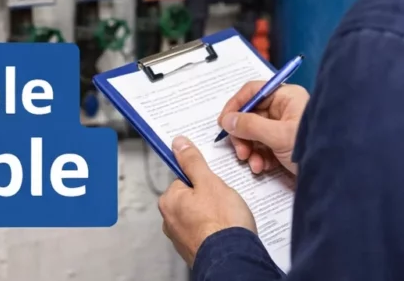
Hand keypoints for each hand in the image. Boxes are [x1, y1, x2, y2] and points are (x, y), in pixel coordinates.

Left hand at [158, 136, 256, 266]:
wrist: (234, 259)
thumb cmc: (223, 223)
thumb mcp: (209, 182)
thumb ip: (193, 161)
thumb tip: (179, 144)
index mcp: (169, 201)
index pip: (184, 179)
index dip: (203, 179)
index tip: (214, 182)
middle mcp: (170, 221)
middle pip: (191, 197)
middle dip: (208, 197)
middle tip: (224, 200)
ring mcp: (181, 238)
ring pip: (199, 215)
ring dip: (213, 214)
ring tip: (228, 216)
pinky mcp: (194, 250)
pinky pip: (205, 232)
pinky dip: (215, 230)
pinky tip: (227, 230)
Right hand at [219, 80, 308, 175]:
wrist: (336, 173)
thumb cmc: (312, 147)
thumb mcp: (278, 135)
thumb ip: (250, 125)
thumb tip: (227, 120)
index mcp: (286, 96)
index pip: (253, 91)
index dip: (236, 105)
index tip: (224, 122)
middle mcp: (285, 109)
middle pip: (251, 115)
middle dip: (242, 135)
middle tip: (240, 151)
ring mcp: (285, 127)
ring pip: (255, 133)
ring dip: (250, 149)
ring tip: (252, 163)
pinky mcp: (286, 144)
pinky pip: (264, 147)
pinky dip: (259, 157)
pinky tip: (261, 167)